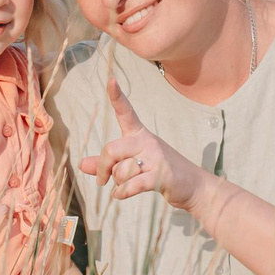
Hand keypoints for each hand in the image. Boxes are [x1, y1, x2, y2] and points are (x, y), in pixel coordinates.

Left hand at [76, 72, 207, 211]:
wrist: (193, 186)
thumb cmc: (159, 171)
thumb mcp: (132, 164)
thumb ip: (106, 164)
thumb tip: (82, 164)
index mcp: (139, 134)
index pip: (126, 112)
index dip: (117, 96)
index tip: (111, 79)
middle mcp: (147, 141)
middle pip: (111, 149)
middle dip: (102, 168)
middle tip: (102, 180)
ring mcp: (156, 157)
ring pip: (120, 171)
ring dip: (118, 184)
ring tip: (127, 186)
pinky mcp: (161, 175)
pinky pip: (131, 185)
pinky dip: (121, 193)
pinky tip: (120, 195)